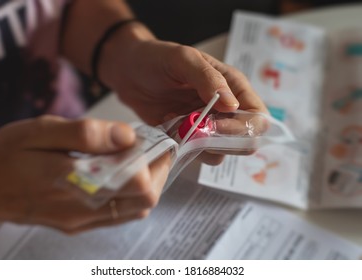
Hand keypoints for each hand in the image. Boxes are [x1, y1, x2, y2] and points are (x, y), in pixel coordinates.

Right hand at [0, 116, 170, 233]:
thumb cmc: (7, 155)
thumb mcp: (41, 131)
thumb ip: (86, 134)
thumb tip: (127, 136)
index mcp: (75, 182)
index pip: (139, 183)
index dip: (155, 159)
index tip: (151, 138)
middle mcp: (83, 209)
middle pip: (145, 200)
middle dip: (156, 171)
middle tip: (147, 147)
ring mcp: (82, 221)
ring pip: (137, 210)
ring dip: (146, 183)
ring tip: (134, 157)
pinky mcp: (78, 224)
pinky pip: (120, 214)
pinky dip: (130, 194)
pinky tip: (119, 173)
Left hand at [99, 23, 267, 163]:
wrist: (130, 73)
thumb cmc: (157, 59)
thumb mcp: (183, 59)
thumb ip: (208, 79)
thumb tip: (232, 105)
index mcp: (233, 87)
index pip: (257, 117)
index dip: (242, 128)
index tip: (214, 125)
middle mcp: (226, 110)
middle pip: (245, 141)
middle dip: (223, 141)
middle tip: (195, 129)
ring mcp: (208, 127)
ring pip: (222, 152)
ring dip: (201, 145)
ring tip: (178, 123)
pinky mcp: (190, 138)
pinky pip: (198, 155)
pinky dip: (185, 148)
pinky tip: (170, 127)